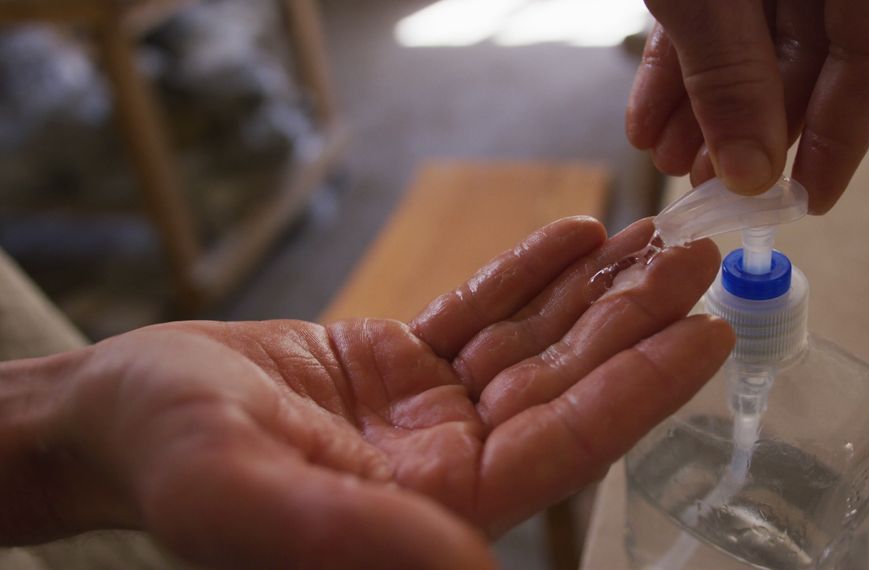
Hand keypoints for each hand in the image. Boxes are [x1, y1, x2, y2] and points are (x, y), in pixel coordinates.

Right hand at [0, 217, 732, 568]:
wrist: (117, 413)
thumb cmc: (165, 458)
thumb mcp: (240, 496)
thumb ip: (352, 534)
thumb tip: (467, 564)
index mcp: (432, 510)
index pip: (563, 446)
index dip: (637, 390)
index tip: (704, 335)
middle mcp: (447, 463)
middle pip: (564, 384)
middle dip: (635, 322)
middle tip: (700, 260)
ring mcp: (429, 412)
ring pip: (534, 344)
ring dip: (597, 290)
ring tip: (657, 238)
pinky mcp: (404, 366)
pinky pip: (482, 312)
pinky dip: (529, 273)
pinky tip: (577, 237)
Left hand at [627, 0, 868, 212]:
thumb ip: (732, 74)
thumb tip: (751, 175)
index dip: (842, 138)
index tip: (809, 203)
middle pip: (809, 58)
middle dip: (748, 128)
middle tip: (708, 186)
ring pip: (753, 43)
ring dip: (705, 108)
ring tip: (667, 157)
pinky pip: (710, 15)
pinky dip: (678, 65)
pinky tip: (646, 120)